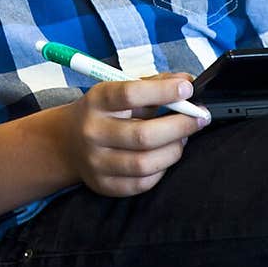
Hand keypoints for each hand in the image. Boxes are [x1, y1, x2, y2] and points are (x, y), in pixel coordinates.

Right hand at [60, 73, 210, 197]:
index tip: (187, 88)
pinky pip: (143, 183)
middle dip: (180, 126)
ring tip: (183, 138)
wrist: (68, 142)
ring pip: (146, 163)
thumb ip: (155, 84)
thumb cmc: (105, 111)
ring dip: (174, 150)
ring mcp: (96, 162)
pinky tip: (164, 156)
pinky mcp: (104, 185)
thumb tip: (188, 82)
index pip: (131, 94)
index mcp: (98, 101)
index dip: (163, 91)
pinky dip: (162, 169)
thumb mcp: (120, 89)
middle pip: (143, 135)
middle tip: (200, 118)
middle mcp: (93, 132)